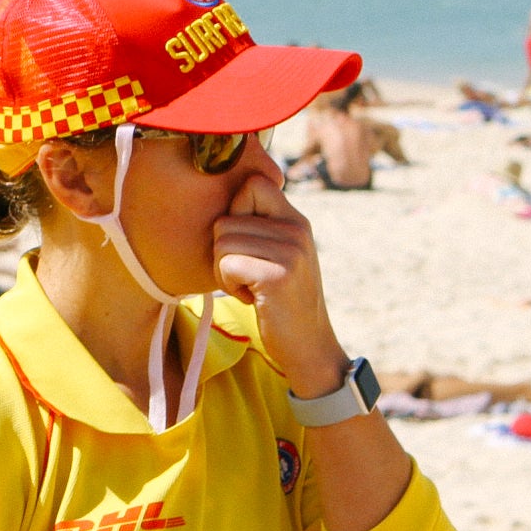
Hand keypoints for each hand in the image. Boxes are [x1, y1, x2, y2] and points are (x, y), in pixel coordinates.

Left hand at [212, 173, 347, 394]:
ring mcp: (290, 251)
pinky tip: (253, 298)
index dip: (235, 211)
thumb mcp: (279, 255)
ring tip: (251, 287)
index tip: (245, 242)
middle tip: (248, 276)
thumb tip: (226, 189)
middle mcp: (297, 229)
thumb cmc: (281, 300)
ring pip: (221, 242)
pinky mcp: (278, 275)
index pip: (253, 184)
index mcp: (296, 220)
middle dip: (224, 253)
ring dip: (224, 271)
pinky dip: (229, 285)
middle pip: (225, 220)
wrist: (309, 346)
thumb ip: (261, 226)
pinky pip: (226, 264)